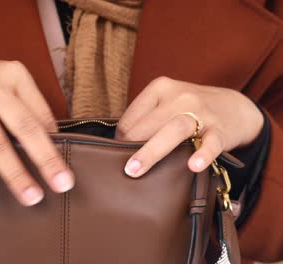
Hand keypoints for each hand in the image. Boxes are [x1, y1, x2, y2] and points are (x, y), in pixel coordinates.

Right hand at [0, 55, 73, 205]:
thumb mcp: (6, 83)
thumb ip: (28, 105)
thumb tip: (54, 139)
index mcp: (13, 74)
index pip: (40, 112)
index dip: (54, 142)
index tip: (66, 167)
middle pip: (23, 127)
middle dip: (45, 158)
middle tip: (61, 184)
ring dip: (15, 173)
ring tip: (30, 196)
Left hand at [116, 77, 263, 176]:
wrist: (235, 107)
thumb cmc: (190, 110)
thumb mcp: (166, 104)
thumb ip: (144, 119)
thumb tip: (116, 146)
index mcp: (160, 88)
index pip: (131, 116)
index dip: (121, 138)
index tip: (119, 154)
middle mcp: (179, 96)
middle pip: (148, 124)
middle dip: (129, 146)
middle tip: (119, 168)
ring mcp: (201, 112)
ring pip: (173, 129)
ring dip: (151, 151)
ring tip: (135, 169)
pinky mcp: (221, 130)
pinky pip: (211, 143)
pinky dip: (202, 154)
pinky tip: (193, 166)